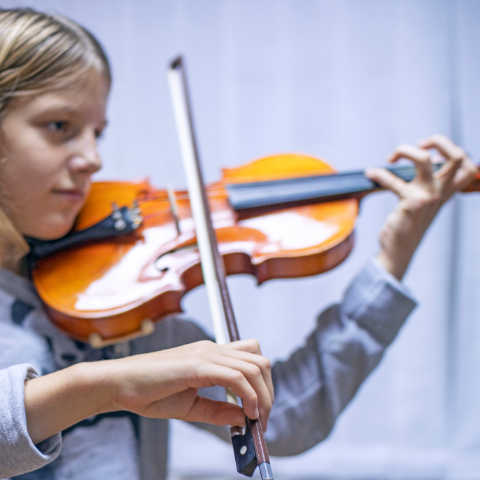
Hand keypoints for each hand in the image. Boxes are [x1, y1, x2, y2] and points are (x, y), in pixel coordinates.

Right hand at [24, 339, 272, 444]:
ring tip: (257, 420)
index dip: (263, 383)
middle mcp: (212, 349)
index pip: (252, 357)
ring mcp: (205, 354)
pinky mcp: (196, 364)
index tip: (260, 411)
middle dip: (269, 391)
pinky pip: (235, 376)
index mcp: (210, 355)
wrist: (119, 385)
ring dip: (263, 396)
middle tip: (262, 419)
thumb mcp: (191, 405)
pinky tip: (247, 414)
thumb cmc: (149, 393)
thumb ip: (218, 409)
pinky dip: (248, 396)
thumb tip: (243, 417)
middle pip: (260, 360)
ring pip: (254, 366)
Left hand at [365, 134, 476, 279]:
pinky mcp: (411, 203)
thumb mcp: (424, 203)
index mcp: (446, 192)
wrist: (398, 250)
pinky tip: (371, 174)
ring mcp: (428, 197)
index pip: (468, 167)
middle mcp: (441, 193)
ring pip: (424, 159)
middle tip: (418, 144)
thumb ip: (428, 184)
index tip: (431, 149)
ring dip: (405, 150)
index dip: (454, 150)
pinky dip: (379, 174)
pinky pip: (393, 180)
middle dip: (437, 140)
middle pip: (456, 156)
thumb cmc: (407, 225)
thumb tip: (426, 159)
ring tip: (391, 157)